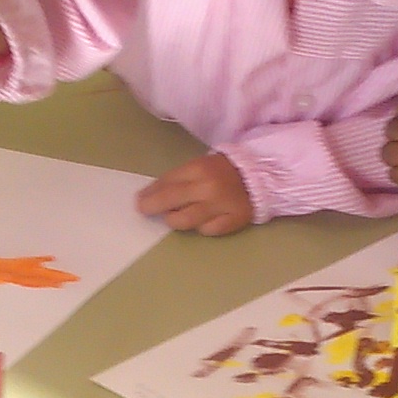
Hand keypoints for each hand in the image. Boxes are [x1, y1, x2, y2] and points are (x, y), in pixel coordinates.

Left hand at [137, 153, 253, 235]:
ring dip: (174, 220)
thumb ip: (177, 179)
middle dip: (152, 207)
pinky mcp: (233, 220)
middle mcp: (208, 187)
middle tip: (144, 210)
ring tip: (173, 217)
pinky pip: (208, 230)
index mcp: (199, 169)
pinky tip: (201, 222)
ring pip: (185, 220)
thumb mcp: (199, 166)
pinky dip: (201, 227)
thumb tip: (149, 194)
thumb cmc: (222, 171)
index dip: (149, 193)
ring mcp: (221, 205)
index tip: (139, 200)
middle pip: (170, 201)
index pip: (166, 183)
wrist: (258, 175)